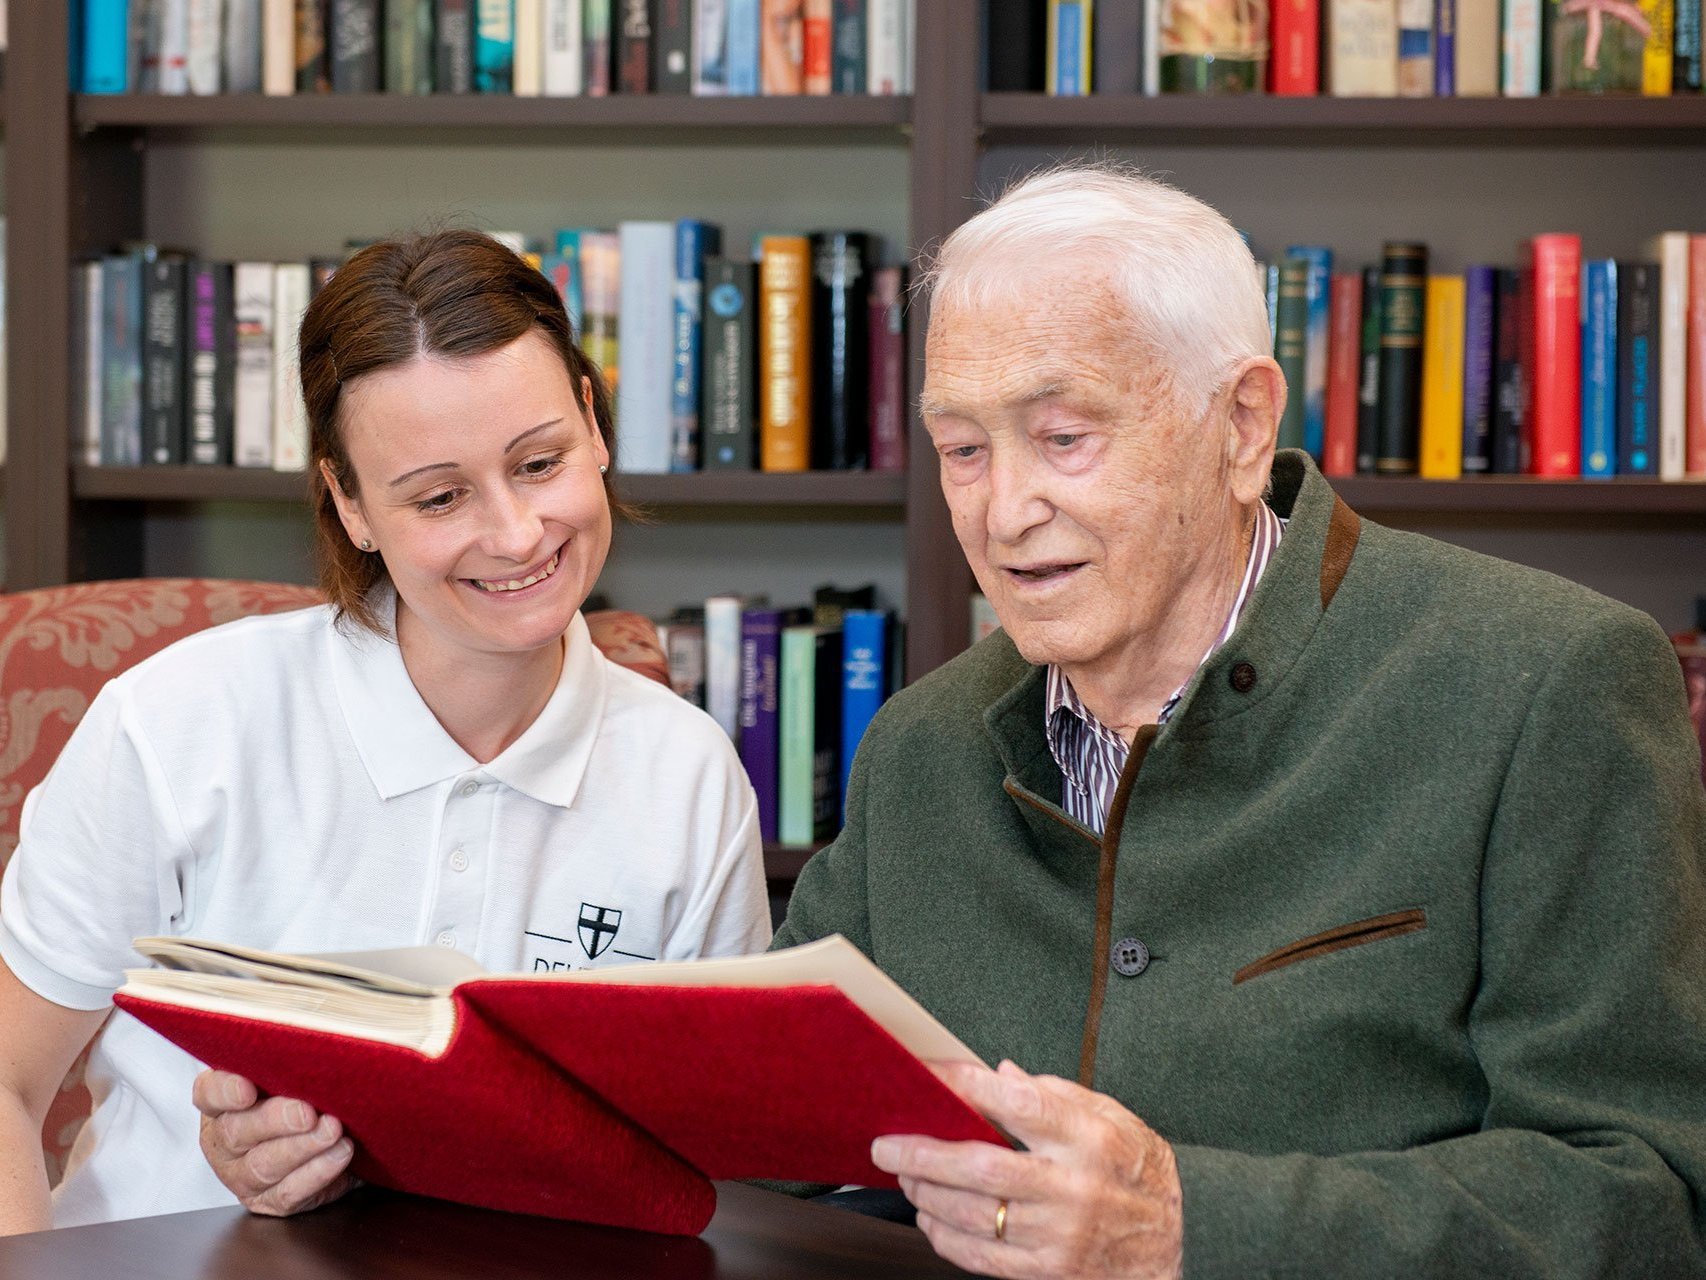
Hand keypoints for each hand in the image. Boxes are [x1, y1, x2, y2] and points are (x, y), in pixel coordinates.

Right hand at [193, 1070, 358, 1215]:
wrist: (331, 1137)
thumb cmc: (305, 1093)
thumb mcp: (292, 1072)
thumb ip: (290, 1059)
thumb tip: (316, 1037)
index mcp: (221, 1103)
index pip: (209, 1093)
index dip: (224, 1091)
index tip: (247, 1088)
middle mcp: (224, 1141)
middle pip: (237, 1132)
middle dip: (274, 1121)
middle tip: (307, 1112)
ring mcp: (243, 1176)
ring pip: (264, 1166)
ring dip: (302, 1147)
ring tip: (333, 1131)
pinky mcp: (270, 1201)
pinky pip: (289, 1193)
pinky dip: (317, 1173)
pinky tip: (340, 1154)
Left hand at [871, 1060, 1182, 1279]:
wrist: (1182, 1240)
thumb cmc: (1140, 1171)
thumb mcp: (1114, 1117)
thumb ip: (1055, 1093)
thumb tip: (1001, 1074)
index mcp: (1088, 1138)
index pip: (1019, 1104)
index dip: (968, 1086)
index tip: (931, 1073)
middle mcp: (1072, 1186)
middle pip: (981, 1167)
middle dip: (923, 1153)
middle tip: (887, 1143)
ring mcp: (1058, 1233)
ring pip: (973, 1214)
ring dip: (926, 1194)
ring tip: (905, 1175)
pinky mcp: (1049, 1271)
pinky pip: (982, 1257)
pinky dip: (946, 1237)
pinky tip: (930, 1218)